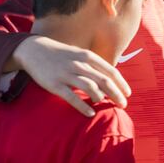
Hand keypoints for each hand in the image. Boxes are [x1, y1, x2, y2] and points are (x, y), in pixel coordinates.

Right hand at [12, 35, 130, 116]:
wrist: (35, 50)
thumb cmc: (62, 55)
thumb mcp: (80, 54)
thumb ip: (94, 65)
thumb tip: (110, 79)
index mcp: (88, 56)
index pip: (111, 71)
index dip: (121, 83)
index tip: (128, 93)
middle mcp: (80, 64)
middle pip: (104, 81)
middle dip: (116, 94)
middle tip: (123, 104)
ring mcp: (67, 74)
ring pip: (90, 87)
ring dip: (101, 98)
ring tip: (107, 105)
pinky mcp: (55, 84)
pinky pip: (71, 97)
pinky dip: (83, 106)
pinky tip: (90, 113)